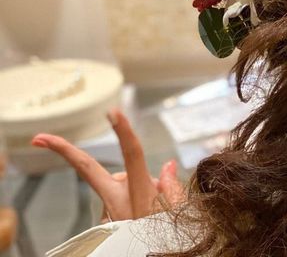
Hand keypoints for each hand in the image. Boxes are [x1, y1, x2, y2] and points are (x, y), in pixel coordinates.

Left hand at [31, 109, 184, 221]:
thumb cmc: (164, 243)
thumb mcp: (178, 216)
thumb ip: (173, 189)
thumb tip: (167, 166)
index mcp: (140, 198)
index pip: (132, 158)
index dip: (123, 133)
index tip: (113, 112)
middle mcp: (119, 204)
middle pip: (90, 169)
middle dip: (65, 151)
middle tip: (39, 138)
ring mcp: (108, 214)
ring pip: (116, 185)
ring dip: (129, 188)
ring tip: (151, 210)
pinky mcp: (105, 223)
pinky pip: (117, 201)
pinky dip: (128, 202)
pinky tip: (140, 217)